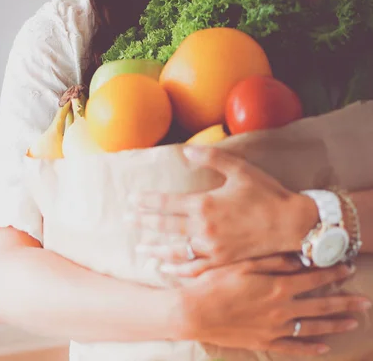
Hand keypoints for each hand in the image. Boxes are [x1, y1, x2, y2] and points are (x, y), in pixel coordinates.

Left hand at [127, 145, 318, 275]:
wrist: (293, 224)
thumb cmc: (266, 193)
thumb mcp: (239, 169)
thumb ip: (210, 157)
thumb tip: (185, 150)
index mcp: (204, 204)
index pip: (166, 203)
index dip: (146, 202)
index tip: (130, 201)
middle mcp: (204, 228)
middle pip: (165, 226)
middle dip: (143, 223)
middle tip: (125, 221)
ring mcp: (213, 248)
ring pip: (175, 251)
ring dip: (154, 249)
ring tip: (139, 248)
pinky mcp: (223, 262)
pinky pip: (195, 269)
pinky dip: (178, 270)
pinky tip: (166, 269)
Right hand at [178, 255, 368, 355]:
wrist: (195, 311)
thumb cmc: (215, 282)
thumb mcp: (242, 264)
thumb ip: (272, 261)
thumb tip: (299, 258)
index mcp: (278, 287)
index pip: (313, 279)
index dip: (332, 273)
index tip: (347, 268)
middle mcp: (282, 309)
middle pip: (322, 306)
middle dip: (346, 302)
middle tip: (366, 301)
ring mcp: (275, 329)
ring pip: (314, 328)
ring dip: (336, 324)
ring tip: (354, 322)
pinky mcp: (265, 342)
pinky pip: (295, 348)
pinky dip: (311, 348)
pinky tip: (325, 347)